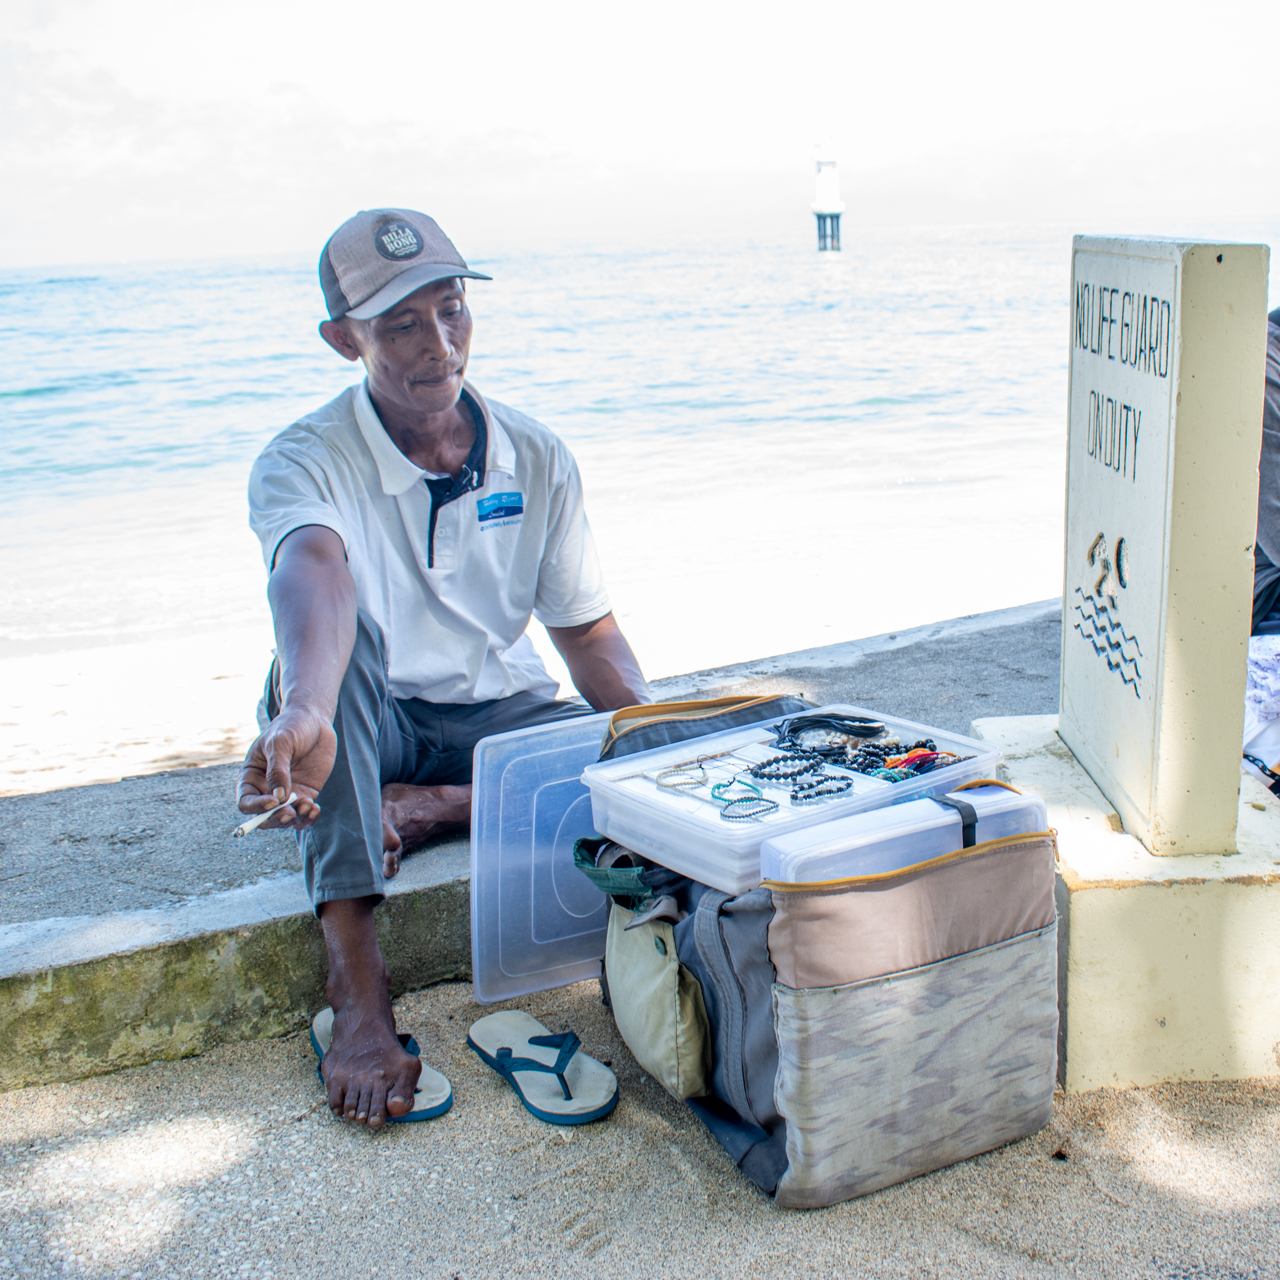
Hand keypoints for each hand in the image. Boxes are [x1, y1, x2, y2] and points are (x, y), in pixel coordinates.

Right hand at [237, 704, 336, 829]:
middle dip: (275, 819)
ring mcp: (287, 793)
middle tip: (290, 813)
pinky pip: (304, 814)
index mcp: (251, 776)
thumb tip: (279, 798)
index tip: (274, 802)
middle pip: (264, 817)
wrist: (314, 720)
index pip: (245, 801)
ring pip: (285, 819)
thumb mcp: (281, 742)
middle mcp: (266, 789)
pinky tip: (315, 808)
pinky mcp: (305, 794)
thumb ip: (278, 769)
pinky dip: (309, 817)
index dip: (256, 807)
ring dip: (295, 820)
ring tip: (309, 805)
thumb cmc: (291, 726)